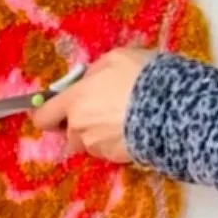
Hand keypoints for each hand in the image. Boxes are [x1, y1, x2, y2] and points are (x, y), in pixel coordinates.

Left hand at [32, 48, 153, 162]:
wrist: (174, 109)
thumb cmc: (142, 78)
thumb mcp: (116, 59)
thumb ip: (94, 71)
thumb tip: (87, 79)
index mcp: (75, 101)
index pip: (43, 117)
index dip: (48, 115)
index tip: (57, 111)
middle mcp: (79, 127)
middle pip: (68, 134)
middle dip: (79, 125)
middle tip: (100, 112)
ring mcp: (97, 146)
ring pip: (89, 144)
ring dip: (97, 135)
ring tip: (121, 121)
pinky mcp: (116, 159)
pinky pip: (108, 151)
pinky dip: (115, 143)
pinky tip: (132, 130)